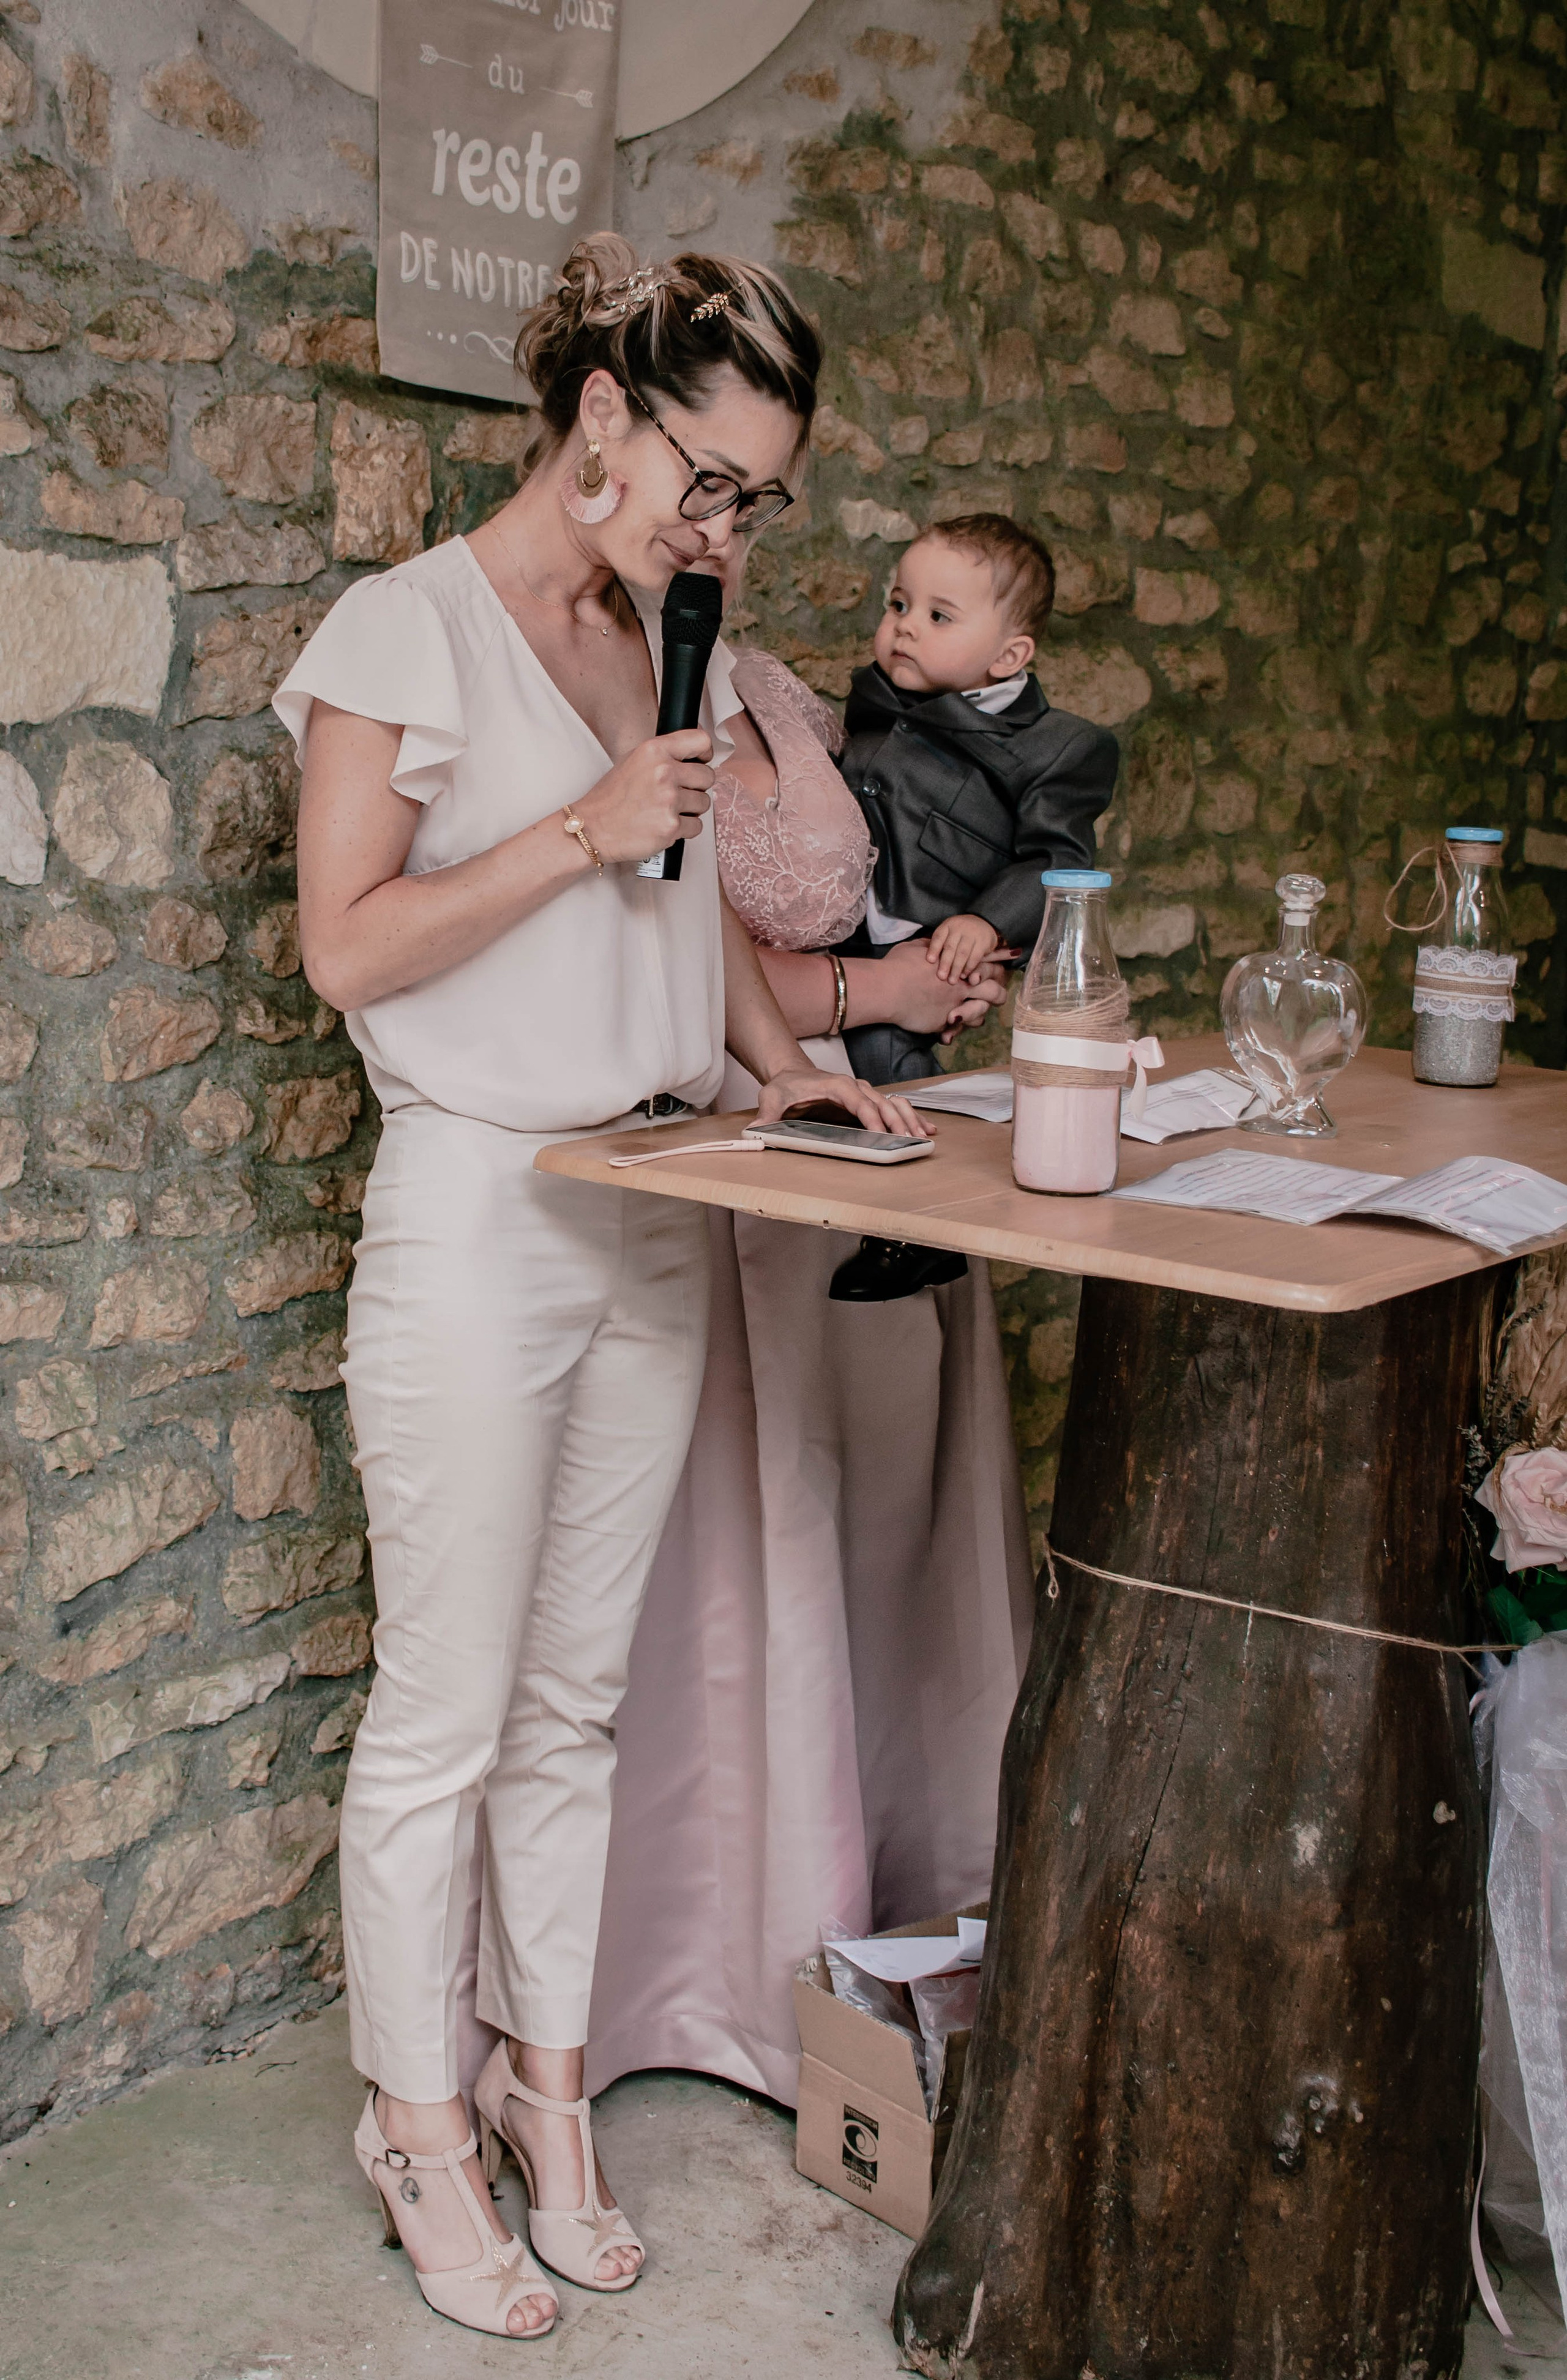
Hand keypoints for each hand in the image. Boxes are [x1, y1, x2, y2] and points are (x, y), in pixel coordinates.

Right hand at [574, 730, 712, 864]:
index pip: (700, 740)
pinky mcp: (671, 827)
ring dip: (691, 809)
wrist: (592, 828)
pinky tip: (665, 825)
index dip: (705, 752)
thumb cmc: (610, 798)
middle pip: (707, 776)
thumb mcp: (632, 761)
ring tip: (667, 810)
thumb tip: (692, 755)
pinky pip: (697, 826)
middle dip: (696, 786)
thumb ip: (662, 755)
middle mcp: (664, 772)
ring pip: (704, 802)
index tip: (702, 760)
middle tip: (678, 793)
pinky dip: (684, 829)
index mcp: (654, 751)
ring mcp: (669, 801)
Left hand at [752, 1065, 931, 1138]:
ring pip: (892, 1104)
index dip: (870, 1115)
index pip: (857, 1099)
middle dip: (896, 1121)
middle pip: (881, 1103)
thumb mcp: (770, 1098)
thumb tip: (755, 1131)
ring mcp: (863, 1092)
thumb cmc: (784, 1086)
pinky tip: (925, 1129)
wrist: (791, 1073)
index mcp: (835, 1084)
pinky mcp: (867, 1101)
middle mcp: (854, 1086)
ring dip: (909, 1119)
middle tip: (910, 1140)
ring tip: (924, 1136)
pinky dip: (910, 1117)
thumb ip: (765, 1116)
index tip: (880, 1131)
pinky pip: (893, 1107)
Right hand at [871, 939, 1005, 1036]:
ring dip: (977, 1015)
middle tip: (998, 996)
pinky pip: (956, 1031)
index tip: (1014, 953)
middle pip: (993, 991)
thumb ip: (927, 946)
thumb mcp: (915, 949)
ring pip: (980, 1015)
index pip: (986, 962)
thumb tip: (929, 943)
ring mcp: (955, 1007)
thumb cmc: (898, 966)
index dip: (1000, 959)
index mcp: (957, 967)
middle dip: (998, 994)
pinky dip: (953, 1032)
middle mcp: (961, 987)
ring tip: (972, 1016)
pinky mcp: (943, 1023)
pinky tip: (948, 1034)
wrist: (888, 990)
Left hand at [928, 913, 1000, 982]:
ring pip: (962, 953)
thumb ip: (941, 944)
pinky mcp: (983, 941)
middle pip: (950, 947)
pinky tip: (964, 975)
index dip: (933, 949)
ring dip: (956, 968)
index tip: (929, 961)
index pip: (938, 937)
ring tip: (952, 981)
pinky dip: (969, 967)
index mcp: (948, 925)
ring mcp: (972, 933)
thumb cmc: (960, 934)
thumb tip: (929, 963)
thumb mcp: (950, 933)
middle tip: (941, 977)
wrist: (984, 923)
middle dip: (945, 963)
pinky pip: (975, 956)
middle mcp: (959, 928)